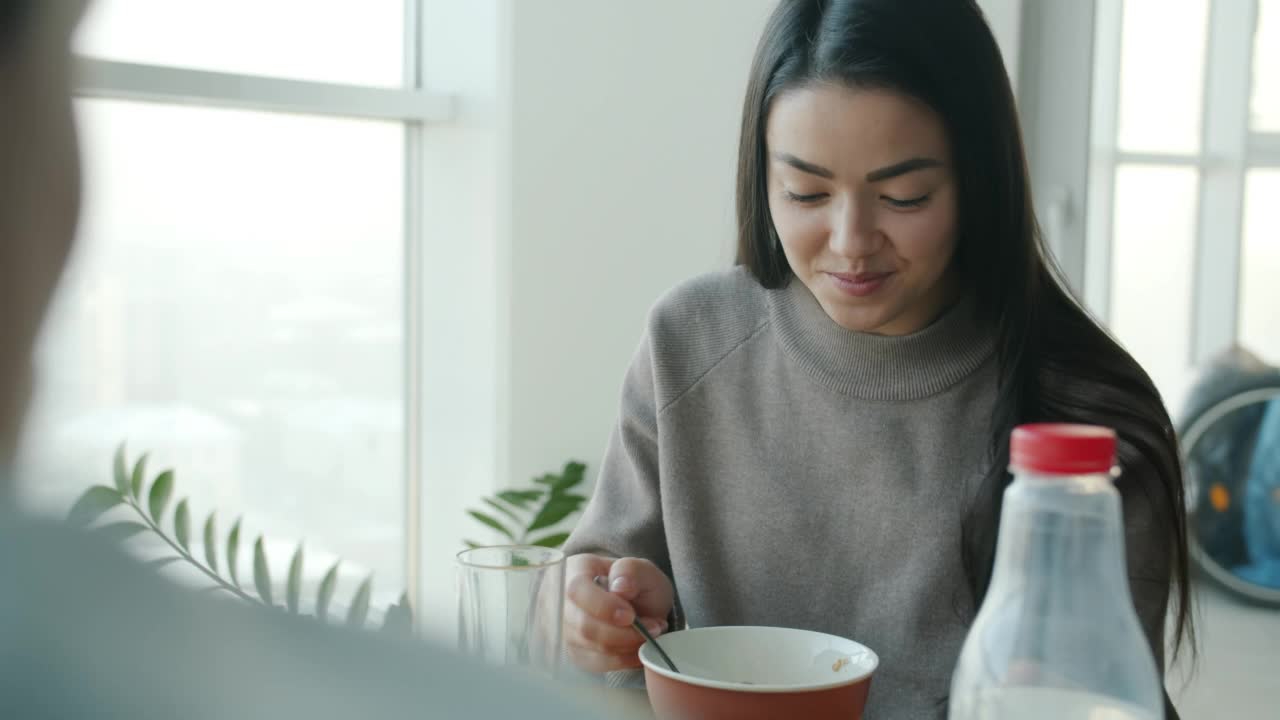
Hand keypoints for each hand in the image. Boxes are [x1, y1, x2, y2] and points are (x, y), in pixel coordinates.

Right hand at [564, 553, 674, 672]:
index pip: (577, 590)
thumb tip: (620, 587)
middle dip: (623, 632)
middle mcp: (560, 600)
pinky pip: (597, 663)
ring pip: (591, 647)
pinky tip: (639, 648)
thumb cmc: (634, 583)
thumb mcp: (641, 568)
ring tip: (651, 634)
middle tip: (654, 628)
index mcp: (574, 570)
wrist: (634, 604)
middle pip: (583, 625)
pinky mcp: (573, 652)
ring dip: (627, 645)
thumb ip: (631, 571)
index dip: (603, 606)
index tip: (631, 616)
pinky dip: (623, 659)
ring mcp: (564, 629)